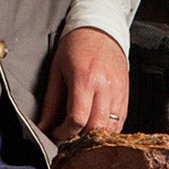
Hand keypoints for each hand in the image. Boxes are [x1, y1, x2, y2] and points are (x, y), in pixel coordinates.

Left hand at [38, 26, 130, 142]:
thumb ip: (51, 102)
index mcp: (85, 78)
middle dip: (79, 139)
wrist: (101, 29)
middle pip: (95, 127)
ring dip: (95, 137)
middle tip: (67, 138)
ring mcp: (118, 92)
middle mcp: (104, 86)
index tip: (56, 133)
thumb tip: (43, 126)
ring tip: (81, 134)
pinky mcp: (125, 95)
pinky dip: (108, 131)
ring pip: (110, 128)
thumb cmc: (76, 46)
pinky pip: (120, 122)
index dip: (64, 133)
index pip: (77, 118)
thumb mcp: (57, 70)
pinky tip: (95, 128)